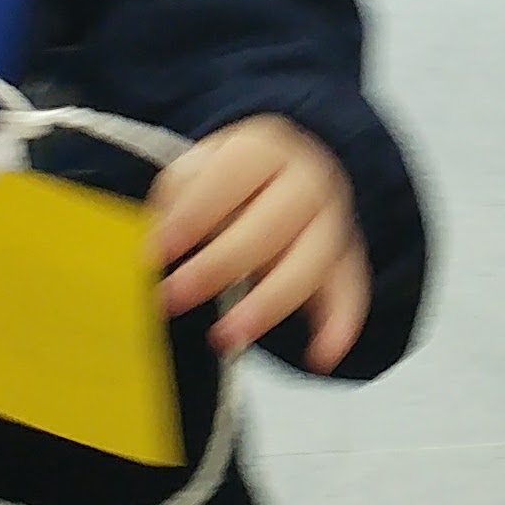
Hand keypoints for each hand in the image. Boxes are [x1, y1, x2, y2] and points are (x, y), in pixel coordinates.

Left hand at [147, 115, 370, 368]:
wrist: (278, 177)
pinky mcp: (345, 260)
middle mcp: (307, 180)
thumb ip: (176, 201)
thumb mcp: (193, 171)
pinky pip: (350, 291)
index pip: (235, 175)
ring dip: (268, 303)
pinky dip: (339, 324)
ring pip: (312, 261)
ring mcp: (333, 220)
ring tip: (225, 337)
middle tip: (174, 296)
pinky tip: (320, 356)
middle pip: (275, 220)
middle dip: (221, 263)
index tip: (158, 250)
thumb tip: (155, 247)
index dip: (196, 212)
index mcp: (265, 148)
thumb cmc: (226, 182)